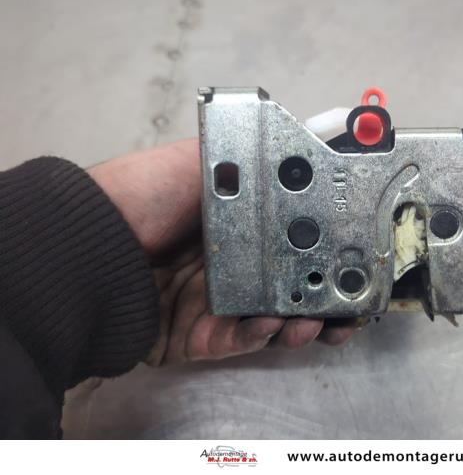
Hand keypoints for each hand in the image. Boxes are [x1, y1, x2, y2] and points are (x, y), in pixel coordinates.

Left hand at [88, 139, 357, 364]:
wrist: (92, 242)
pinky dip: (260, 335)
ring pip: (271, 322)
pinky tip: (274, 324)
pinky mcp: (196, 337)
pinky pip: (237, 341)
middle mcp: (230, 266)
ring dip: (301, 322)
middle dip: (325, 297)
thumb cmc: (146, 195)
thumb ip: (253, 156)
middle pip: (289, 288)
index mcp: (237, 228)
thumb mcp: (202, 160)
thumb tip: (305, 137)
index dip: (326, 252)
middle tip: (352, 302)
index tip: (355, 254)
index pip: (293, 243)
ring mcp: (213, 304)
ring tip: (320, 319)